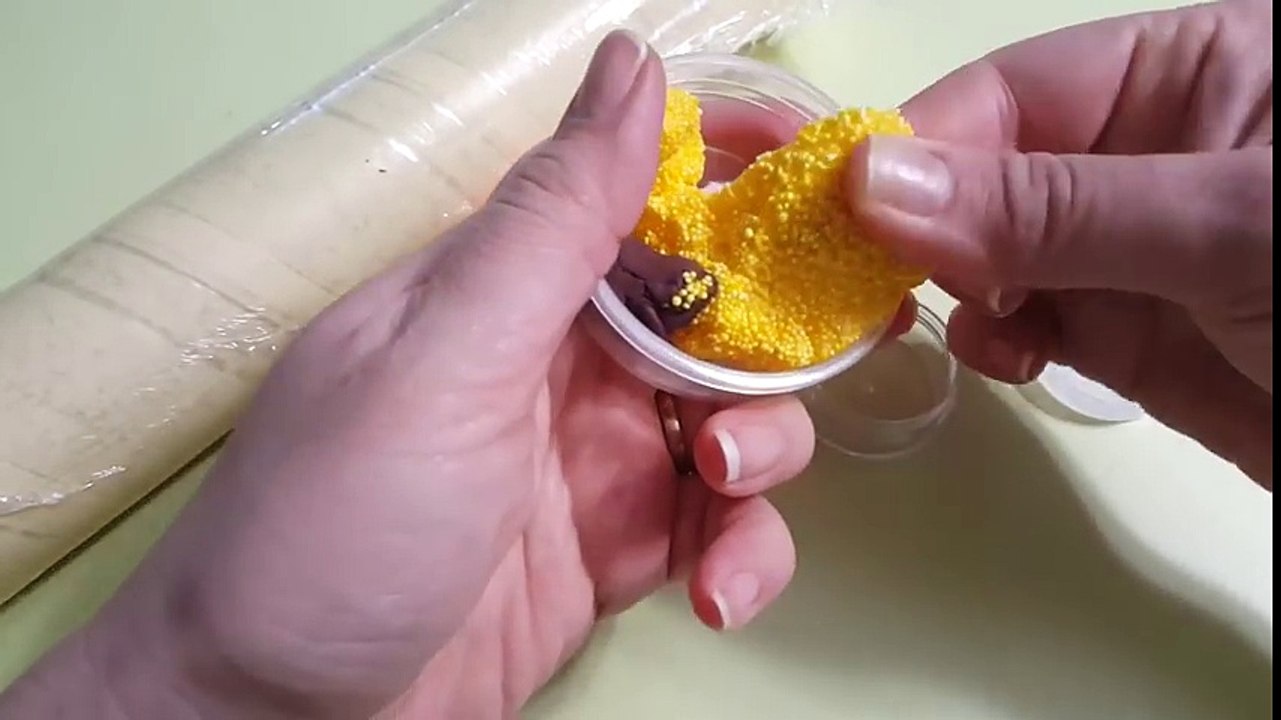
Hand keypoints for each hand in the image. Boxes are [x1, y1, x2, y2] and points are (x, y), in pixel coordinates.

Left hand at [3, 33, 816, 718]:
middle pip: (716, 314)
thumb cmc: (334, 524)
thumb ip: (550, 223)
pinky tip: (719, 594)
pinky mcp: (617, 552)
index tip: (825, 180)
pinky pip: (720, 528)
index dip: (739, 176)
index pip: (644, 195)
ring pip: (736, 421)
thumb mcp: (444, 358)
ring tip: (722, 490)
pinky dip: (744, 552)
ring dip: (765, 451)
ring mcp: (593, 460)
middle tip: (822, 356)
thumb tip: (629, 65)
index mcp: (510, 287)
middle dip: (776, 337)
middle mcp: (560, 361)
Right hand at [845, 1, 1271, 486]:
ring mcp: (1133, 252)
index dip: (918, 147)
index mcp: (1182, 73)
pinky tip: (1006, 359)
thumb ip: (1047, 204)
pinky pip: (1030, 323)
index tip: (836, 213)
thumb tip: (869, 182)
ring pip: (995, 256)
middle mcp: (1144, 156)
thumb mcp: (1224, 222)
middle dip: (923, 228)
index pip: (1010, 93)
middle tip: (861, 287)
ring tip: (951, 327)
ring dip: (957, 289)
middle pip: (985, 173)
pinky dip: (998, 340)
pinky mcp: (1131, 339)